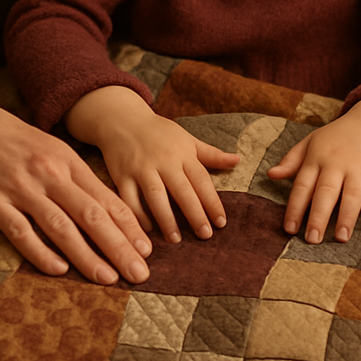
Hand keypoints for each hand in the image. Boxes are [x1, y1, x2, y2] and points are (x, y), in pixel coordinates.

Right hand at [0, 85, 151, 283]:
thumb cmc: (14, 141)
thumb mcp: (51, 150)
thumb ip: (75, 178)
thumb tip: (106, 209)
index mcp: (68, 161)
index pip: (106, 198)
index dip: (128, 226)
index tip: (147, 249)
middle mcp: (49, 174)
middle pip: (91, 214)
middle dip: (118, 246)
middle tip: (140, 272)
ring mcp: (21, 188)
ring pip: (61, 227)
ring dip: (87, 256)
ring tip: (108, 278)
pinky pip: (21, 232)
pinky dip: (41, 252)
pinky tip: (59, 270)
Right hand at [66, 85, 239, 244]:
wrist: (123, 120)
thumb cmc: (160, 133)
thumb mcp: (187, 139)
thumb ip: (211, 154)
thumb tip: (237, 160)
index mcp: (182, 153)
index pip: (201, 179)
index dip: (212, 201)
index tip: (221, 223)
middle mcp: (163, 160)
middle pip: (181, 189)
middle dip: (194, 213)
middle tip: (205, 235)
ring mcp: (141, 167)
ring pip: (156, 195)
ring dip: (166, 218)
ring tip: (176, 240)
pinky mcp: (122, 175)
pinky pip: (129, 198)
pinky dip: (138, 215)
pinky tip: (147, 230)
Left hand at [267, 94, 360, 243]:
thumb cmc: (337, 137)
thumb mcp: (311, 142)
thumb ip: (291, 160)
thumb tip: (270, 175)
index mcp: (316, 158)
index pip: (302, 185)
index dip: (295, 207)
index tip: (289, 229)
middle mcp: (336, 163)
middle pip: (325, 192)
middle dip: (318, 216)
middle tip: (312, 239)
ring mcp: (359, 167)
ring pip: (352, 194)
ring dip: (347, 216)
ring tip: (341, 237)